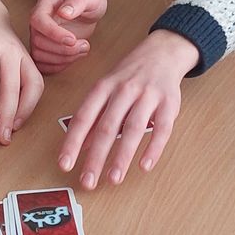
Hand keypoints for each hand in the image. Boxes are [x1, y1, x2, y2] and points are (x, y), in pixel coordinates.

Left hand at [0, 19, 43, 144]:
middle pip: (12, 83)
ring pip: (31, 86)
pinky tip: (19, 118)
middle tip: (2, 136)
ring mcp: (23, 55)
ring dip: (23, 112)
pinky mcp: (32, 62)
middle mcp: (9, 49)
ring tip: (12, 130)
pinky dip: (30, 105)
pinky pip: (37, 86)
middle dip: (7, 113)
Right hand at [28, 0, 107, 74]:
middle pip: (38, 41)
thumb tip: (64, 13)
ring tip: (83, 50)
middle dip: (63, 49)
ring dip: (63, 59)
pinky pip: (42, 64)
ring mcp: (39, 34)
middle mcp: (38, 19)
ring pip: (39, 54)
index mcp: (46, 2)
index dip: (53, 33)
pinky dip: (58, 66)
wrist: (88, 7)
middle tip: (85, 45)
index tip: (73, 39)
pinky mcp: (44, 48)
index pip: (38, 20)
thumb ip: (78, 1)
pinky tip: (74, 57)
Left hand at [57, 30, 198, 188]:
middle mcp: (123, 90)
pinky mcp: (169, 103)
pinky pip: (162, 129)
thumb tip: (79, 146)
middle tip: (88, 182)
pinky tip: (144, 166)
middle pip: (107, 127)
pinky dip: (153, 148)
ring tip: (113, 179)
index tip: (65, 164)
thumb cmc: (129, 75)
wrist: (162, 52)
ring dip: (122, 156)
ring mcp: (147, 96)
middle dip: (96, 157)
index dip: (72, 142)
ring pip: (132, 128)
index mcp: (103, 87)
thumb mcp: (106, 89)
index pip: (84, 117)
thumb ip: (94, 117)